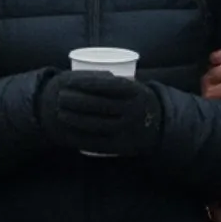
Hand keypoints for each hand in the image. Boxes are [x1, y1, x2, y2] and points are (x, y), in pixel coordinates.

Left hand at [38, 70, 161, 156]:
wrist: (161, 127)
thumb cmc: (138, 101)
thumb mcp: (134, 87)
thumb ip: (114, 83)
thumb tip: (82, 76)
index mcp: (136, 92)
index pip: (108, 84)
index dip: (86, 82)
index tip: (68, 81)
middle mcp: (133, 110)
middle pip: (99, 104)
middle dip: (75, 100)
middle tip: (59, 96)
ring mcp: (127, 129)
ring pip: (96, 124)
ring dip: (74, 118)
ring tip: (61, 112)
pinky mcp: (122, 146)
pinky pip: (98, 142)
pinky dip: (81, 137)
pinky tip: (68, 132)